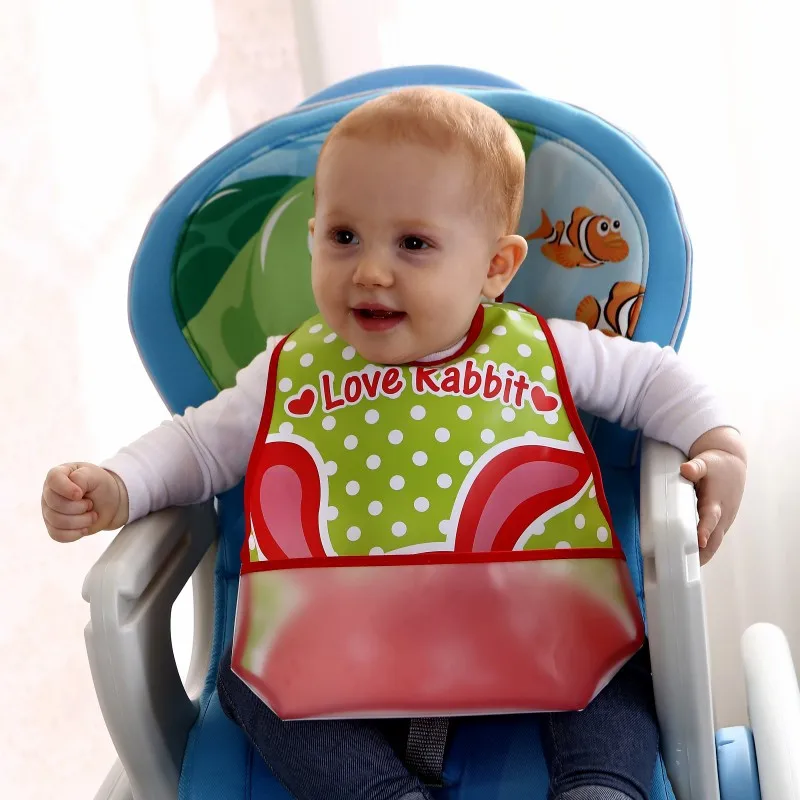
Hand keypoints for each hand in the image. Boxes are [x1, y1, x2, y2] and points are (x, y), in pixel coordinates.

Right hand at [41, 462, 128, 542]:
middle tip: (90, 504)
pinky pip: (57, 535)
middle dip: (79, 507)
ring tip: (92, 515)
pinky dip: (75, 533)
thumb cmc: (100, 485)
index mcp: (58, 474)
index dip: (67, 489)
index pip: (54, 479)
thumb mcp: (95, 475)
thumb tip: (73, 493)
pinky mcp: (53, 527)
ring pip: (57, 521)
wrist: (108, 503)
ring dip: (81, 521)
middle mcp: (49, 492)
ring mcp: (49, 510)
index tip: (81, 494)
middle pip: (55, 504)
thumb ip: (81, 477)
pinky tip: (85, 528)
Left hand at [680, 427, 746, 564]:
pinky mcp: (721, 522)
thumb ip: (695, 467)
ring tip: (686, 570)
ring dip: (703, 556)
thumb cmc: (715, 464)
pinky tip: (693, 559)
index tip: (699, 541)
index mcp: (716, 501)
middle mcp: (722, 514)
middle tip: (685, 567)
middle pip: (714, 539)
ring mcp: (723, 520)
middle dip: (702, 554)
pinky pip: (714, 539)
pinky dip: (705, 550)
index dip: (705, 529)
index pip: (710, 518)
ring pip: (714, 543)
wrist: (732, 463)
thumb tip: (686, 469)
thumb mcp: (705, 462)